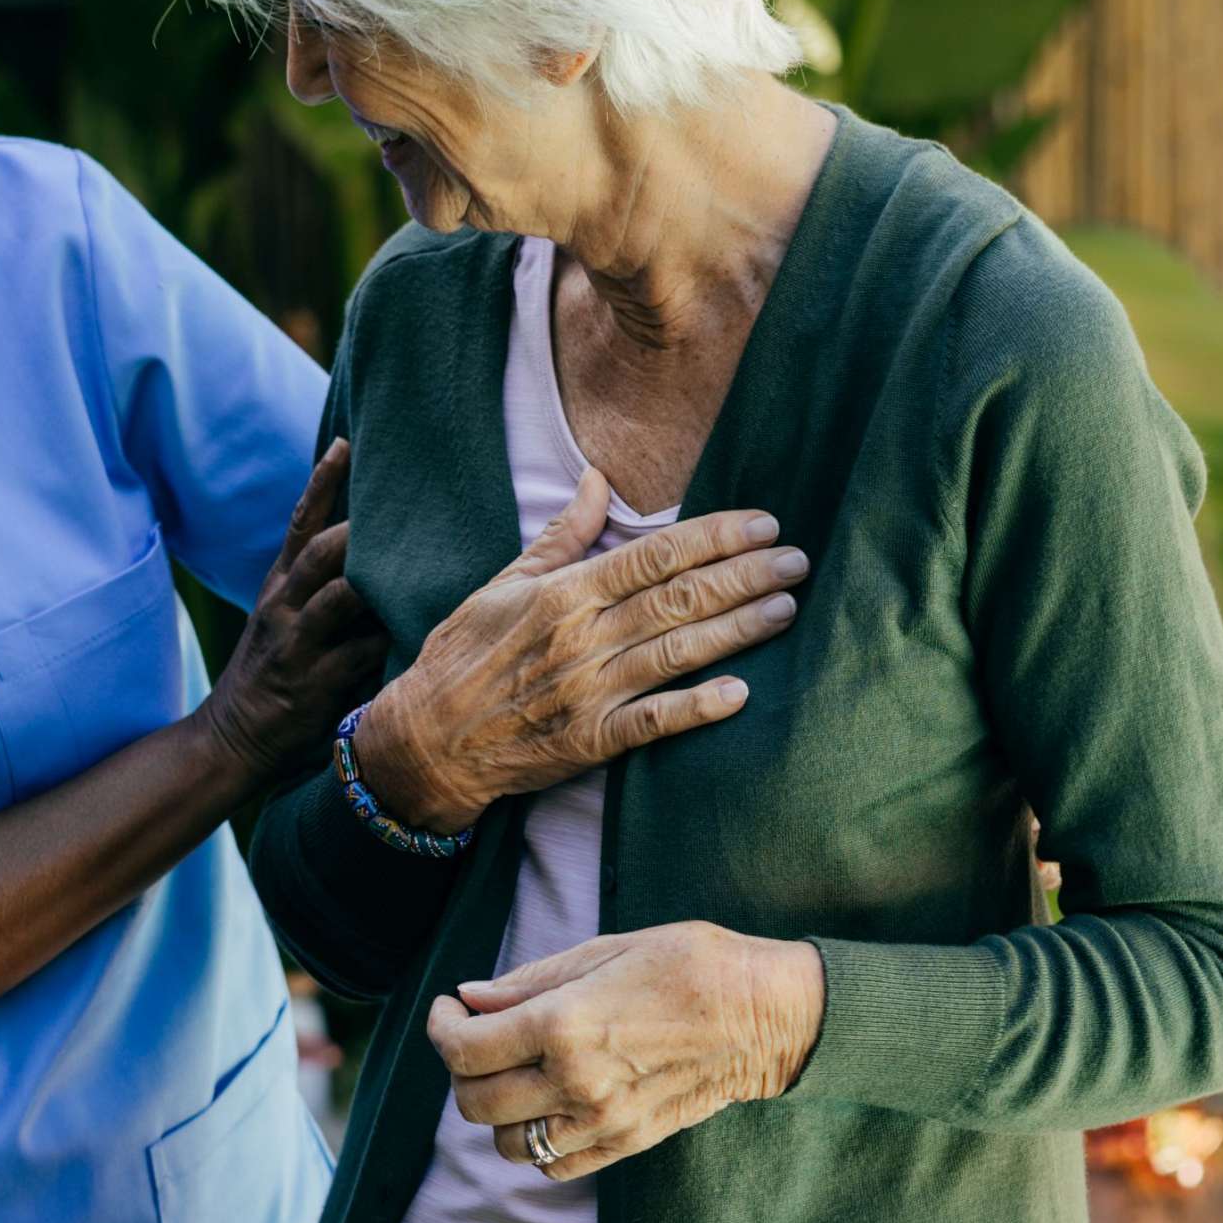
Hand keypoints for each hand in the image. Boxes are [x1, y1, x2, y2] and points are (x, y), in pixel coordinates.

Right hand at [198, 439, 384, 784]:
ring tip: (416, 560)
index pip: (297, 523)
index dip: (321, 482)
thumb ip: (322, 591)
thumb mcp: (284, 623)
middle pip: (317, 550)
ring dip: (376, 577)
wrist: (232, 739)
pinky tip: (423, 629)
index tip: (346, 442)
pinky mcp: (314, 684)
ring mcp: (296, 645)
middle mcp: (282, 608)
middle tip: (401, 502)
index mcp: (277, 588)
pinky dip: (391, 640)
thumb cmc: (274, 675)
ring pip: (338, 596)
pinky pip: (360, 654)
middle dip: (357, 525)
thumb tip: (379, 554)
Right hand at [352, 477, 805, 834]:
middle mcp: (580, 638)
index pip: (654, 555)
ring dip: (738, 630)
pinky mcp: (591, 742)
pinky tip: (741, 693)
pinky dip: (698, 708)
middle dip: (744, 575)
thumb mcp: (503, 583)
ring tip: (785, 609)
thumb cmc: (465, 655)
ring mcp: (588, 692)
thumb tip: (600, 480)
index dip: (715, 537)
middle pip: (678, 598)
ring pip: (678, 652)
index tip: (762, 524)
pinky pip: (654, 723)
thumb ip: (563, 536)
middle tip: (795, 561)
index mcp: (562, 593)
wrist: (427, 740)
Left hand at [427, 922, 825, 1179]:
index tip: (449, 1009)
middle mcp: (577, 1082)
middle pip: (474, 1102)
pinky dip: (535, 1143)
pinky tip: (546, 1105)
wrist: (766, 1015)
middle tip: (476, 1037)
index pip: (464, 1049)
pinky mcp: (626, 1143)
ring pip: (507, 1145)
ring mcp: (602, 1121)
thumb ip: (530, 981)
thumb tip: (472, 998)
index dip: (441, 1027)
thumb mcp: (606, 950)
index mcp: (566, 1024)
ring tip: (512, 1073)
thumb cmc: (690, 965)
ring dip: (495, 1112)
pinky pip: (553, 1165)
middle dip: (459, 1069)